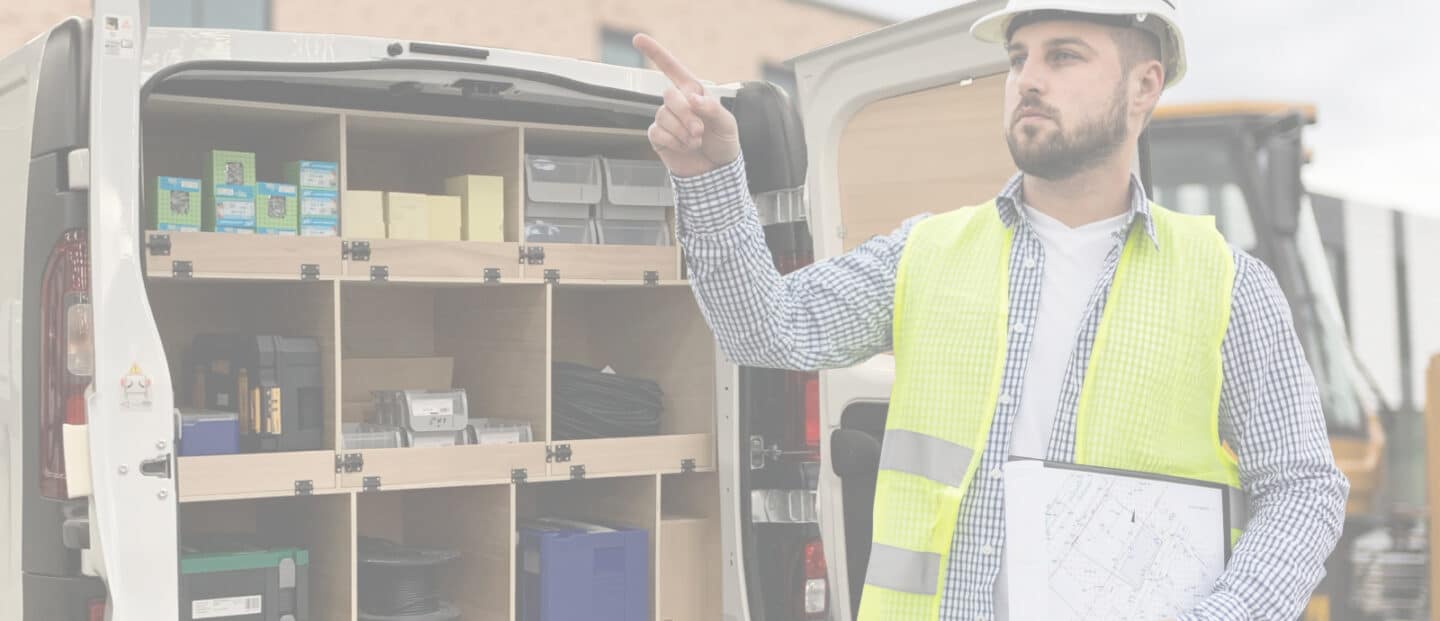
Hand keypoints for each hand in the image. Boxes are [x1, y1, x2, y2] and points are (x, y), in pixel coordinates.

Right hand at [632, 33, 740, 176]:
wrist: (715, 171)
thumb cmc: (723, 142)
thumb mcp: (727, 124)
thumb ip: (712, 109)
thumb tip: (692, 98)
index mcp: (694, 92)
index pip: (672, 68)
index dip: (655, 52)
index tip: (637, 38)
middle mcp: (677, 103)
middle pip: (669, 95)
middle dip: (686, 114)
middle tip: (699, 131)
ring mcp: (666, 119)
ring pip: (664, 116)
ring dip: (682, 132)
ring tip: (696, 142)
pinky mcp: (659, 136)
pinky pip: (658, 132)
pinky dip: (674, 141)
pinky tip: (685, 147)